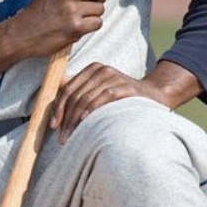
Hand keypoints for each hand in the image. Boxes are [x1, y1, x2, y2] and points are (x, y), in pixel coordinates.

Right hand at [6, 0, 113, 60]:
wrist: (21, 34)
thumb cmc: (37, 13)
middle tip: (94, 1)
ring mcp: (72, 9)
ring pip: (100, 8)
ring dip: (93, 14)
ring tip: (79, 18)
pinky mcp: (76, 27)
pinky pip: (97, 23)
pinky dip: (91, 26)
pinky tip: (78, 28)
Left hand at [49, 60, 202, 143]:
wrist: (153, 96)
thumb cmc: (121, 96)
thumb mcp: (99, 89)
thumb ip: (80, 89)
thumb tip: (55, 89)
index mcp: (92, 69)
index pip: (68, 88)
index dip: (58, 107)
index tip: (53, 125)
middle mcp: (101, 69)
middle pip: (75, 95)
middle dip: (65, 118)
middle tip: (61, 137)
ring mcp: (114, 77)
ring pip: (85, 98)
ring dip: (75, 120)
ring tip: (71, 137)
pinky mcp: (125, 87)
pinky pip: (103, 99)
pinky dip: (91, 112)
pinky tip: (85, 124)